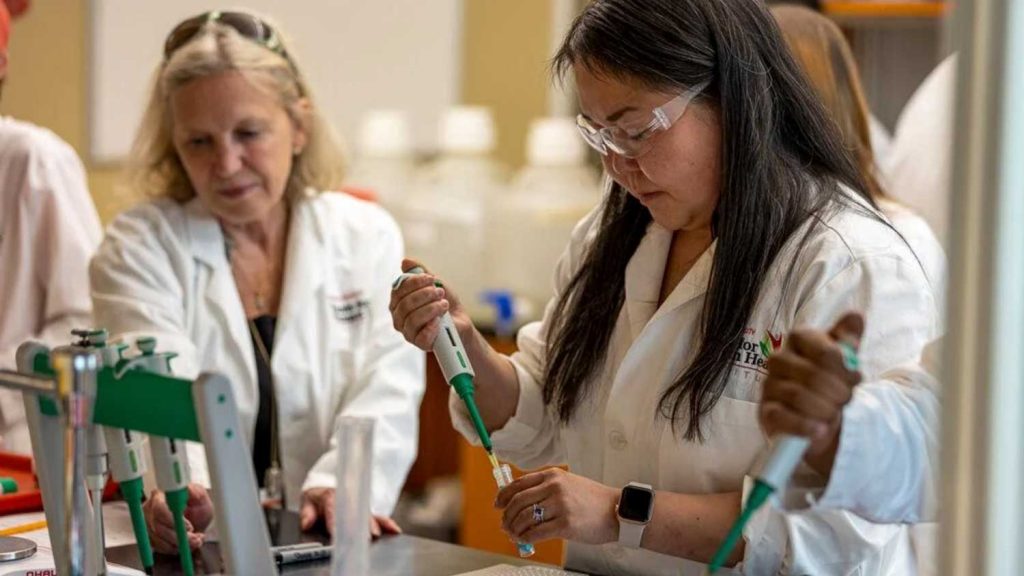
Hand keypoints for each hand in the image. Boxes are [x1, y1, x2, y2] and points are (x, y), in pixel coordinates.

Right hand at [143, 484, 213, 553]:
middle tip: (195, 539)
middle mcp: (149, 509)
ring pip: (159, 539)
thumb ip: (196, 493)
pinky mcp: (148, 537)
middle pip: (158, 527)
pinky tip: (185, 544)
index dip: (173, 521)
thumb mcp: (201, 499)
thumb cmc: (197, 507)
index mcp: (160, 496)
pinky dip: (174, 548)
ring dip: (179, 543)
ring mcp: (147, 524)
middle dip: (178, 536)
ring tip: (195, 541)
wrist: (195, 521)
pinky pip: (158, 547)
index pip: (159, 509)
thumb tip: (188, 489)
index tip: (190, 527)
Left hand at [300, 487, 401, 539]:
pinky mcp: (368, 513)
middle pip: (354, 512)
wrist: (330, 487)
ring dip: (374, 524)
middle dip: (358, 524)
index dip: (334, 520)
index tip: (334, 532)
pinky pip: (379, 517)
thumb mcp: (309, 501)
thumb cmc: (320, 497)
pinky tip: (395, 530)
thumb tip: (306, 522)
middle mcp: (348, 500)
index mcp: (331, 497)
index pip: (332, 508)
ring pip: (368, 515)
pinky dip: (387, 523)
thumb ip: (307, 512)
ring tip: (377, 534)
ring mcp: (359, 506)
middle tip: (361, 534)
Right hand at [389, 258, 472, 349]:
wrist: (460, 322)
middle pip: (405, 304)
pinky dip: (431, 326)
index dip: (414, 282)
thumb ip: (420, 273)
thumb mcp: (434, 284)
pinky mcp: (419, 344)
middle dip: (425, 295)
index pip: (398, 290)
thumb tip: (405, 262)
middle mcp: (399, 317)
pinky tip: (439, 321)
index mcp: (398, 302)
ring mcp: (408, 332)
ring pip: (412, 319)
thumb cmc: (444, 303)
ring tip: (444, 304)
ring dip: (431, 308)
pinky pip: (420, 336)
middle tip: (440, 292)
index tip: (431, 278)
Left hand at [496, 468, 618, 544]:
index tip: (498, 504)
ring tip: (513, 534)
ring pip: (524, 518)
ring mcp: (560, 506)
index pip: (519, 484)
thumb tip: (520, 503)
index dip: (504, 495)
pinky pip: (536, 533)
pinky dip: (525, 538)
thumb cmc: (593, 500)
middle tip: (504, 524)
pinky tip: (524, 540)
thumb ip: (546, 489)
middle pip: (518, 501)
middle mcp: (555, 487)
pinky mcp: (566, 525)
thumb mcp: (568, 484)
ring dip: (514, 528)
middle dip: (507, 515)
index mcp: (553, 476)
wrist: (617, 512)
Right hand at [760, 312, 864, 474]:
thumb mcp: (842, 362)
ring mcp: (769, 387)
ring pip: (798, 395)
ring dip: (825, 410)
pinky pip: (783, 418)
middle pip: (812, 374)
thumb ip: (847, 340)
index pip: (823, 349)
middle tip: (847, 400)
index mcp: (798, 341)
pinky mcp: (766, 413)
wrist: (816, 419)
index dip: (844, 367)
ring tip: (835, 416)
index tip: (856, 379)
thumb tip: (855, 316)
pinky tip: (821, 430)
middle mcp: (778, 360)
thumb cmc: (828, 385)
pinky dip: (806, 426)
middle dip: (837, 392)